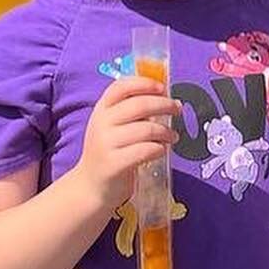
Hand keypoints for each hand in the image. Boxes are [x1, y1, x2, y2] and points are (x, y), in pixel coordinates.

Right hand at [74, 74, 179, 213]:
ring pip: (146, 129)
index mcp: (102, 109)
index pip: (121, 87)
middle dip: (164, 104)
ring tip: (173, 136)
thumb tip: (164, 96)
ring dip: (166, 131)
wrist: (91, 186)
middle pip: (139, 105)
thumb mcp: (113, 127)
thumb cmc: (109, 152)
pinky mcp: (114, 164)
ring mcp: (106, 144)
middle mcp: (102, 123)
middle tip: (177, 109)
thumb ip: (131, 111)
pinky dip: (159, 148)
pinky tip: (162, 150)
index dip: (144, 83)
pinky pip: (145, 150)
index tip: (162, 87)